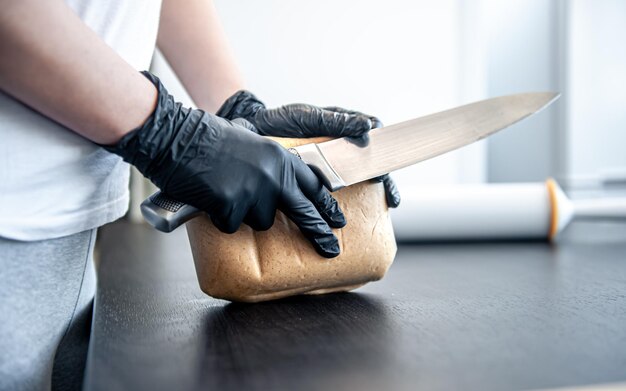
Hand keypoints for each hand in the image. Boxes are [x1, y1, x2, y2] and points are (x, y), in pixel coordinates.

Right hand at [104, 72, 346, 257]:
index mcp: (279, 157)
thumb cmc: (209, 138)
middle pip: (304, 211)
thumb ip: (270, 164)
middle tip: (332, 249)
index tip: (337, 219)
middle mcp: (273, 175)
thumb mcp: (252, 143)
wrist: (177, 137)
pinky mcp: (232, 205)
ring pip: (261, 222)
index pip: (313, 185)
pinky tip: (210, 198)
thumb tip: (282, 190)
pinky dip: (220, 217)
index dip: (326, 205)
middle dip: (319, 232)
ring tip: (226, 192)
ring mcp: (254, 190)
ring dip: (245, 214)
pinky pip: (232, 225)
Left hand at [216, 91, 399, 207]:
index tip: (387, 167)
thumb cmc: (281, 120)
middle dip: (384, 180)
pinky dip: (344, 202)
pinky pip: (333, 191)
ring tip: (384, 205)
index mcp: (341, 128)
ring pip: (356, 178)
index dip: (384, 152)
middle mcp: (338, 147)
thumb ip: (336, 121)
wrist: (251, 132)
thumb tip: (367, 127)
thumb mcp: (308, 117)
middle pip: (369, 163)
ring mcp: (327, 164)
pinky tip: (350, 214)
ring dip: (371, 194)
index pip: (373, 138)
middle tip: (392, 198)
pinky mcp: (313, 180)